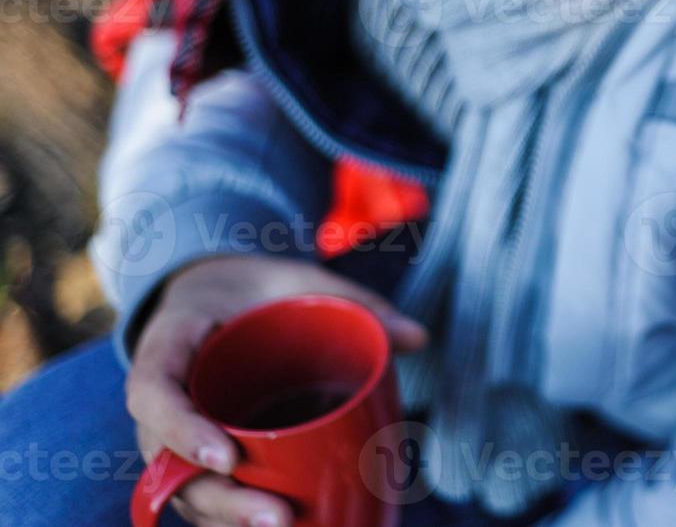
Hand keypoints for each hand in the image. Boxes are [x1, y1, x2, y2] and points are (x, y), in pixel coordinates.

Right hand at [127, 254, 427, 525]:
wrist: (220, 294)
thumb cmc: (256, 288)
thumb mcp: (297, 279)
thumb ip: (352, 302)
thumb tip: (418, 338)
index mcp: (170, 342)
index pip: (151, 392)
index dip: (180, 429)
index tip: (227, 456)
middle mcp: (163, 397)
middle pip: (166, 462)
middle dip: (220, 499)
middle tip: (278, 516)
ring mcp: (176, 432)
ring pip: (186, 488)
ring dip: (231, 517)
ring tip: (288, 526)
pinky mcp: (200, 453)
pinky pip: (208, 490)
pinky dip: (238, 514)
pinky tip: (289, 526)